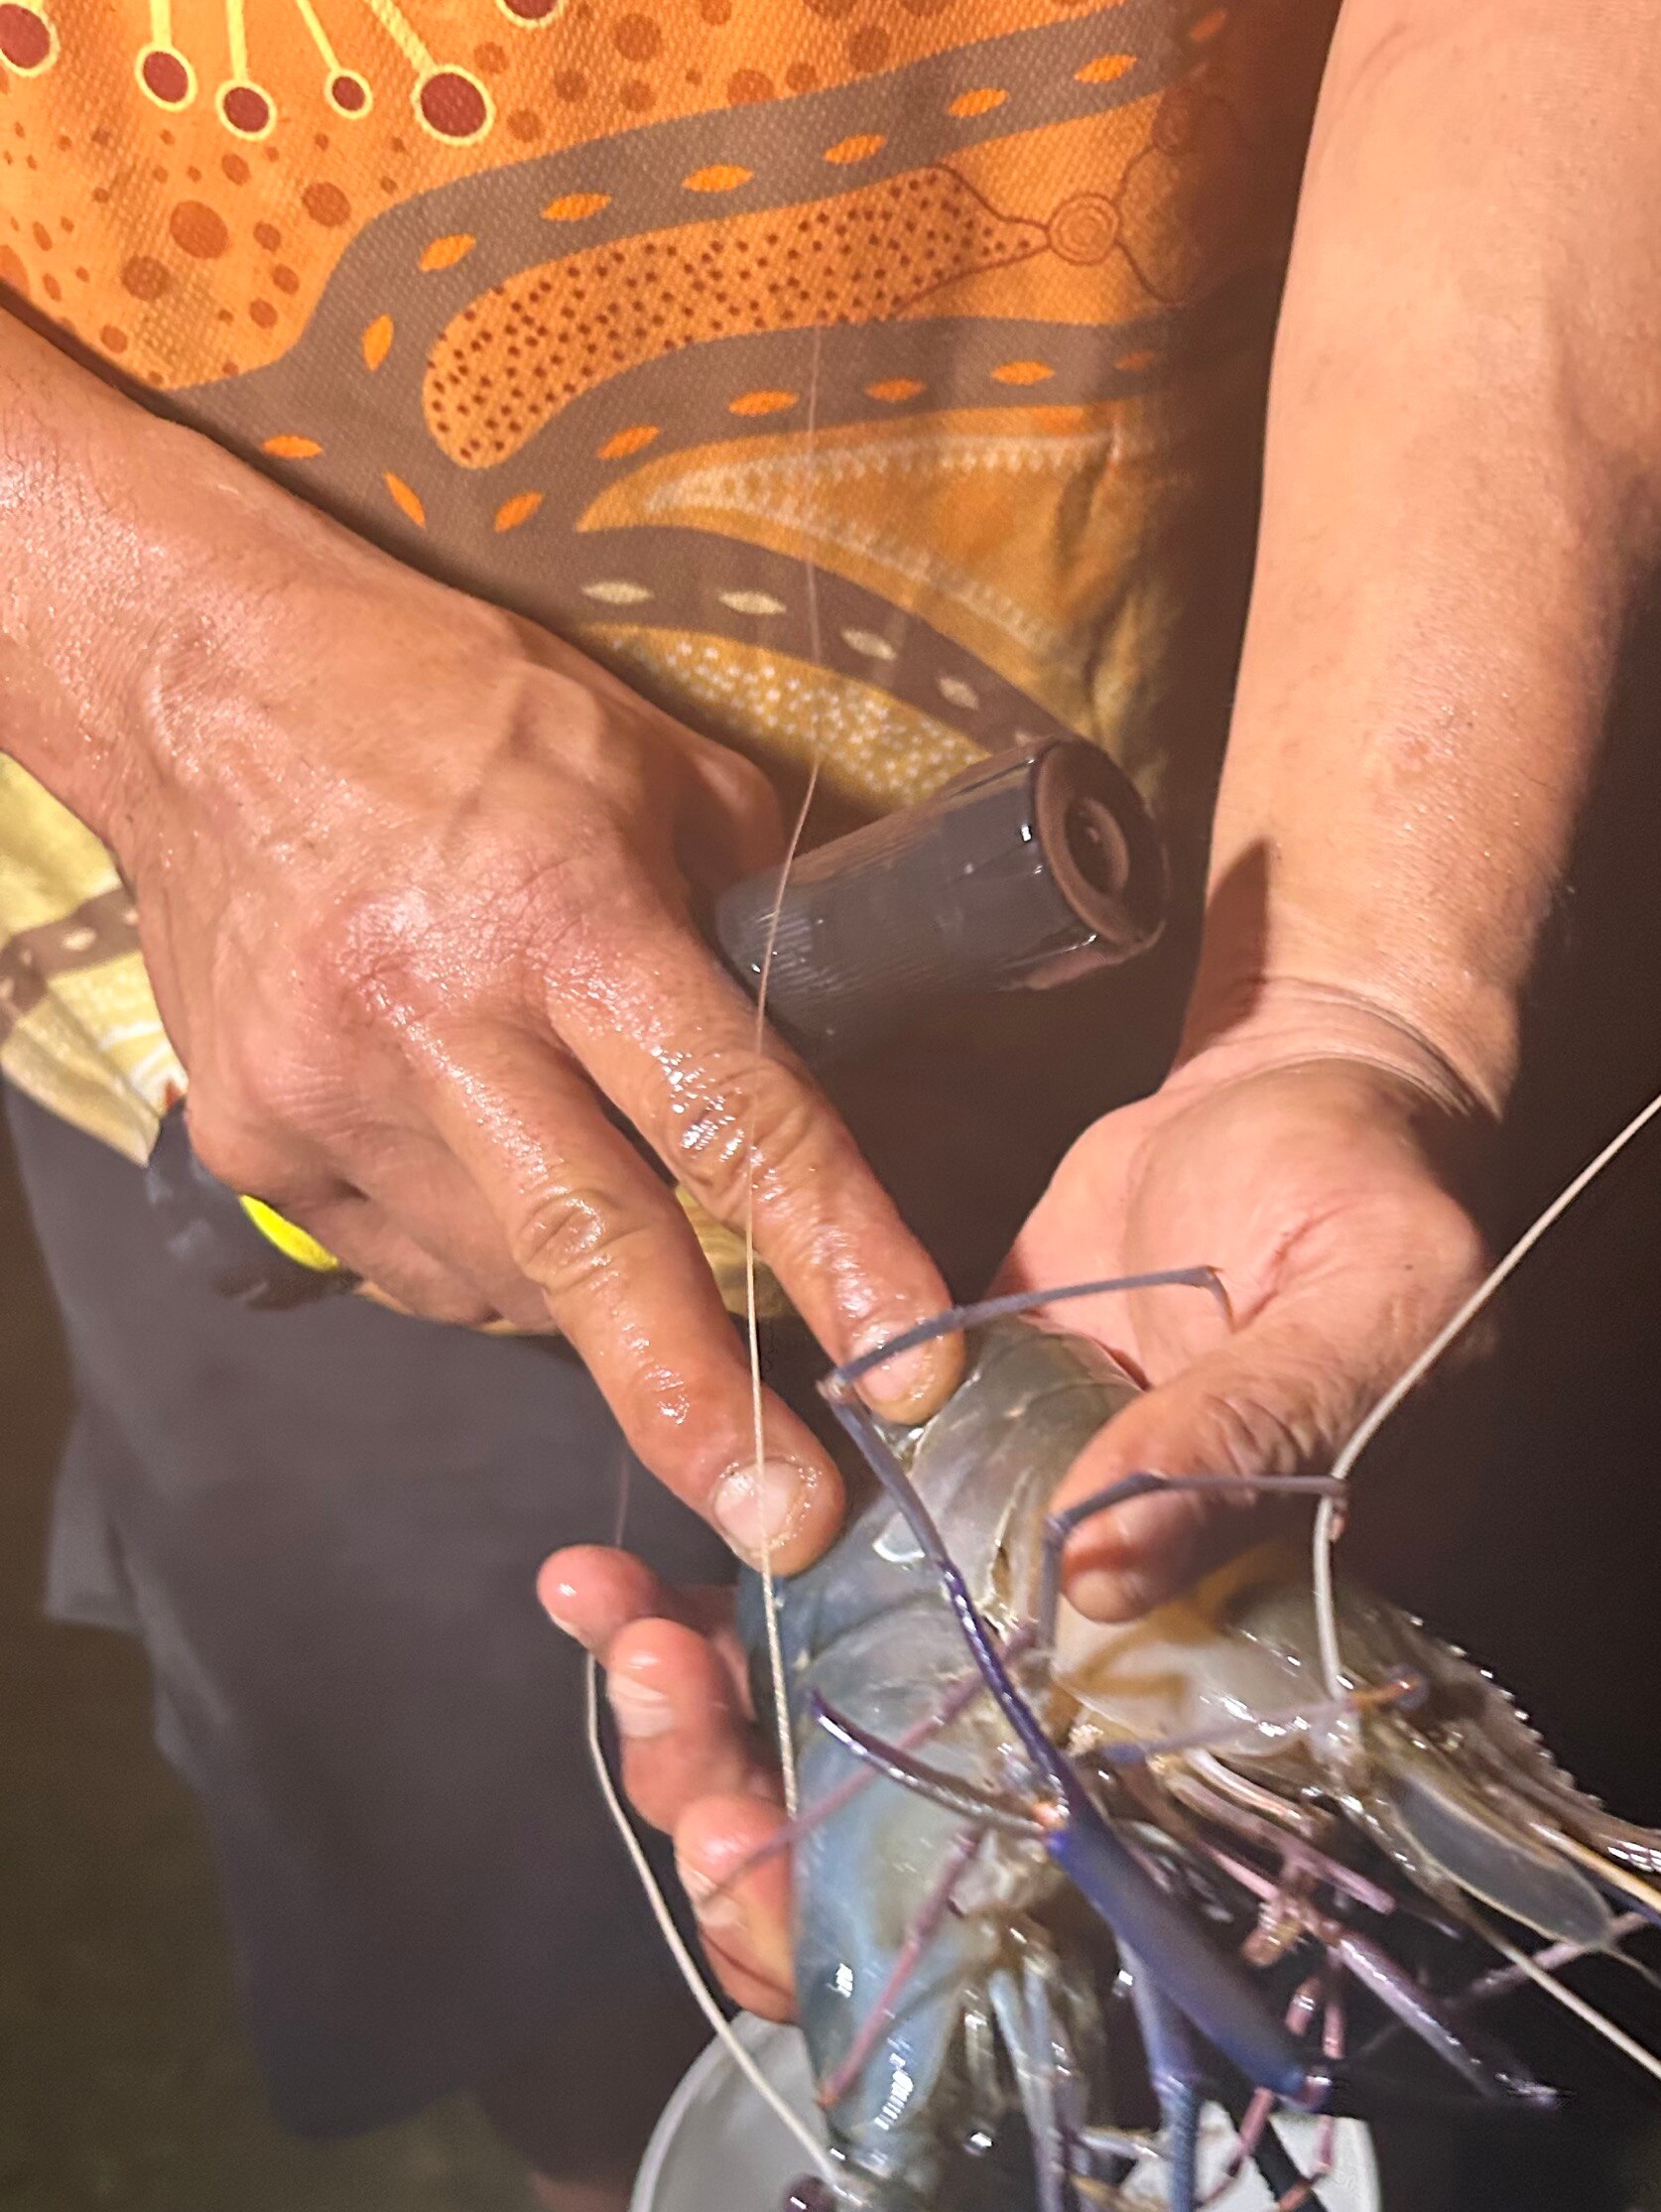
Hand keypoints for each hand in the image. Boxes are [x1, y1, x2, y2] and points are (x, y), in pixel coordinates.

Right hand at [38, 401, 951, 1567]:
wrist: (196, 682)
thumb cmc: (461, 713)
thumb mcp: (649, 768)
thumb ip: (755, 924)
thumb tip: (849, 1067)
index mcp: (560, 909)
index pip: (731, 1114)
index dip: (837, 1253)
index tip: (915, 1369)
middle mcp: (435, 1016)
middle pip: (595, 1249)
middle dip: (703, 1405)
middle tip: (790, 1529)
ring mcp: (328, 1094)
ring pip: (512, 1278)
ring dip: (604, 1302)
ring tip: (621, 1223)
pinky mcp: (254, 1142)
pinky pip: (421, 1262)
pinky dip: (494, 1261)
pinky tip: (500, 1171)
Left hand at [540, 988, 1490, 1960]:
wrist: (1317, 1087)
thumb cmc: (1390, 1203)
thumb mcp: (1366, 1308)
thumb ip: (1247, 1435)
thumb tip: (1100, 1573)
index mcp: (1223, 1674)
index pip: (1065, 1872)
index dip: (895, 1907)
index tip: (754, 1861)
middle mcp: (1106, 1662)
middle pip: (915, 1824)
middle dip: (757, 1823)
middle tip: (665, 1744)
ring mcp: (1011, 1577)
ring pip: (840, 1718)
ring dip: (703, 1714)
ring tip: (612, 1628)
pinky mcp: (939, 1479)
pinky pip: (810, 1572)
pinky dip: (701, 1591)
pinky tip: (598, 1576)